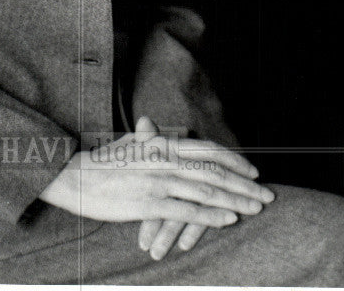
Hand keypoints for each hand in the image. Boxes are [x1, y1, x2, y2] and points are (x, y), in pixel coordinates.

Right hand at [39, 116, 273, 234]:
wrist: (76, 177)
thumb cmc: (103, 161)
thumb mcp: (127, 144)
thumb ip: (145, 136)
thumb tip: (150, 123)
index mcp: (163, 144)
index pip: (207, 150)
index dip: (234, 160)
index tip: (253, 171)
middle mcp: (165, 160)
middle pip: (214, 171)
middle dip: (244, 184)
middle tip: (267, 194)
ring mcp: (158, 181)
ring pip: (206, 191)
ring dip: (236, 200)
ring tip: (256, 208)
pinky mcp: (148, 203)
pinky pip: (187, 210)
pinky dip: (211, 215)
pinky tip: (229, 219)